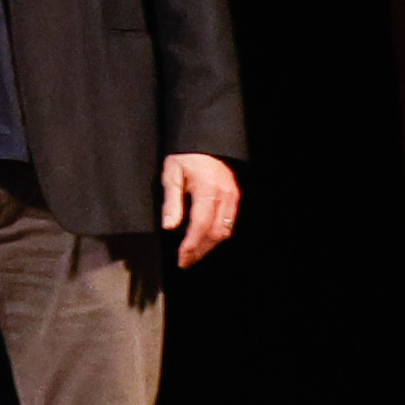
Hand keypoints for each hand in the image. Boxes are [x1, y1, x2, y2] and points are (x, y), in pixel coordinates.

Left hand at [159, 152, 239, 268]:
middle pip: (215, 233)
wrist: (207, 143)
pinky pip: (229, 223)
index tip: (181, 258)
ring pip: (225, 231)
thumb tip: (169, 227)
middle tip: (185, 262)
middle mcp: (224, 196)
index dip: (191, 245)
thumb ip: (171, 201)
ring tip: (193, 256)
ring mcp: (233, 198)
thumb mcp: (171, 174)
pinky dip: (216, 236)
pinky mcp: (235, 198)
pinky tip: (204, 241)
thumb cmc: (185, 157)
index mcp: (208, 190)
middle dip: (199, 250)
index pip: (200, 225)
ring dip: (208, 246)